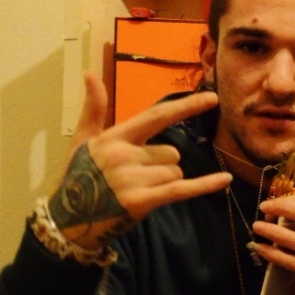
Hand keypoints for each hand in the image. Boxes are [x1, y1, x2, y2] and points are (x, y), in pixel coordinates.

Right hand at [47, 73, 230, 251]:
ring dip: (164, 181)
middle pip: (172, 153)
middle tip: (135, 177)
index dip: (186, 107)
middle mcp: (123, 156)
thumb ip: (94, 108)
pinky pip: (181, 189)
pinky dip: (205, 185)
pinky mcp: (141, 201)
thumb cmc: (80, 175)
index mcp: (113, 138)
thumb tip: (90, 74)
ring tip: (136, 189)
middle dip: (162, 164)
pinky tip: (226, 179)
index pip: (157, 117)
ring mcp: (132, 180)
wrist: (68, 220)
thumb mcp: (84, 140)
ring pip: (175, 171)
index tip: (213, 98)